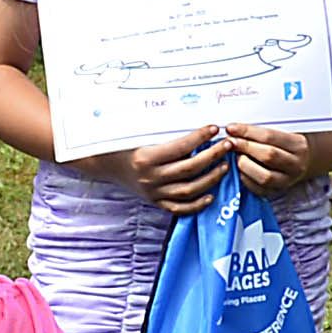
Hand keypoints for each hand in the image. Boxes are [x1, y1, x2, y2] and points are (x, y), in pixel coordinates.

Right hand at [77, 127, 232, 214]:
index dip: (200, 137)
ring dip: (210, 179)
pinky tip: (211, 195)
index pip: (181, 147)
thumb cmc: (122, 144)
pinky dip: (197, 204)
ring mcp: (153, 192)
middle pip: (190, 168)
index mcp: (146, 158)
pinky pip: (179, 208)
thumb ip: (163, 131)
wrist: (104, 163)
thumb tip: (192, 123)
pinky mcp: (155, 202)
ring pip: (189, 190)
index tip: (215, 128)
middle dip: (213, 156)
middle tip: (227, 145)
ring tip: (224, 166)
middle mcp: (150, 178)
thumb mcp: (138, 133)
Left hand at [226, 121, 320, 194]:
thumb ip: (261, 132)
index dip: (247, 132)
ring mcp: (288, 180)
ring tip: (236, 156)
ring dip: (245, 165)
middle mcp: (296, 164)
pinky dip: (246, 179)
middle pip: (268, 155)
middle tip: (230, 142)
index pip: (269, 136)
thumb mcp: (282, 132)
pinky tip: (239, 170)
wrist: (303, 162)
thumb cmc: (287, 144)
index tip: (231, 128)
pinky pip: (259, 189)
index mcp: (298, 145)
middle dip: (244, 147)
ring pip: (264, 176)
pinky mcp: (277, 192)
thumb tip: (234, 129)